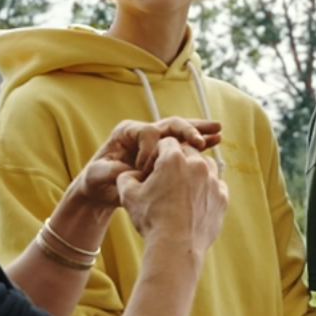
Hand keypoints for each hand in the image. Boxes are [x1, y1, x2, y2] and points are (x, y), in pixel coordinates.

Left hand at [77, 118, 221, 212]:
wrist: (103, 190)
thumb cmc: (97, 181)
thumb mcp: (97, 176)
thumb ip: (110, 171)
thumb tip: (128, 170)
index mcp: (127, 132)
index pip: (148, 132)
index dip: (150, 151)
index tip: (145, 171)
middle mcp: (144, 132)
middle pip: (170, 124)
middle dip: (187, 130)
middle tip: (199, 141)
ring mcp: (157, 141)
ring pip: (181, 131)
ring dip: (200, 131)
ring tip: (218, 131)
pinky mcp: (166, 153)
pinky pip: (186, 145)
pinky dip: (200, 143)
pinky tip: (216, 141)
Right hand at [117, 137, 226, 253]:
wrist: (175, 247)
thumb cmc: (151, 220)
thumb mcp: (128, 195)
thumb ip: (126, 177)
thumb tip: (129, 173)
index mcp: (174, 159)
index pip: (166, 143)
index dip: (157, 153)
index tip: (151, 168)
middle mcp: (198, 165)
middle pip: (188, 151)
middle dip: (177, 160)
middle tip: (167, 177)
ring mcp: (214, 181)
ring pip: (206, 165)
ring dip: (195, 170)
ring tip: (183, 186)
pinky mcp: (222, 198)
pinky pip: (216, 185)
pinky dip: (207, 188)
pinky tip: (195, 200)